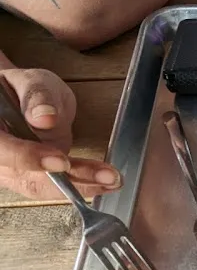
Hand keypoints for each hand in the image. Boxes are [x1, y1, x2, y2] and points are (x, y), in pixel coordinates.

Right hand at [0, 58, 121, 200]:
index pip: (3, 150)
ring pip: (43, 186)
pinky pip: (53, 187)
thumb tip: (45, 117)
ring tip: (112, 180)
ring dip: (80, 186)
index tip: (60, 161)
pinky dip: (80, 186)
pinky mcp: (32, 179)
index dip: (29, 158)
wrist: (25, 101)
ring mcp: (12, 172)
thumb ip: (37, 96)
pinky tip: (105, 183)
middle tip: (104, 176)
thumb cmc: (23, 90)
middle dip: (68, 180)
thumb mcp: (31, 82)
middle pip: (26, 176)